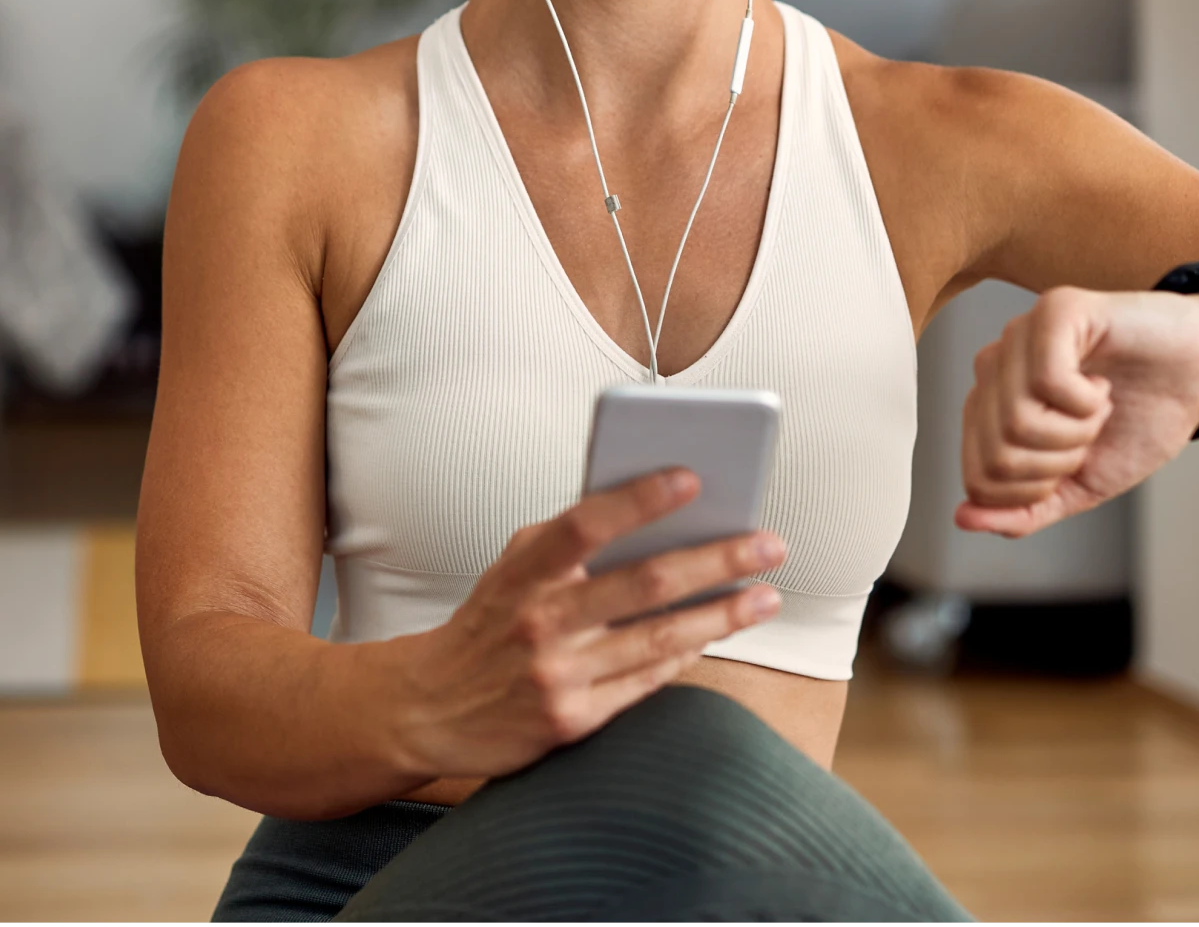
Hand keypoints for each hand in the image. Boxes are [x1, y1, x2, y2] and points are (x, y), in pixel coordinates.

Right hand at [383, 470, 782, 782]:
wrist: (429, 708)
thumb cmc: (487, 624)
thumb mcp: (510, 570)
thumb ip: (567, 542)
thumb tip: (647, 511)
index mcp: (523, 571)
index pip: (586, 523)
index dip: (640, 498)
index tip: (693, 477)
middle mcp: (540, 622)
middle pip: (644, 582)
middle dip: (717, 559)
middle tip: (770, 543)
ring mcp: (557, 675)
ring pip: (659, 639)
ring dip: (722, 614)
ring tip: (767, 595)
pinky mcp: (571, 721)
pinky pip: (645, 683)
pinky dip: (687, 655)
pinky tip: (718, 632)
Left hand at [955, 286, 1198, 537]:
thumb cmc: (1141, 422)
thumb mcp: (1081, 485)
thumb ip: (1024, 509)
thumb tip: (965, 518)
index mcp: (989, 406)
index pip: (978, 479)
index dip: (1036, 490)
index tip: (1073, 461)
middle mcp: (994, 365)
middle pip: (995, 455)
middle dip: (1058, 464)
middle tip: (1090, 432)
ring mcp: (1020, 333)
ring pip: (1015, 421)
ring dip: (1077, 432)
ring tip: (1099, 406)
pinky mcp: (1055, 309)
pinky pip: (1046, 381)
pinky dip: (1087, 401)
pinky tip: (1102, 384)